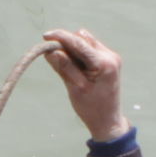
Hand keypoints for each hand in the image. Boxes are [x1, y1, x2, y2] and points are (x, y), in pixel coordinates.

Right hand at [44, 26, 126, 142]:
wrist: (107, 121)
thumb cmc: (91, 108)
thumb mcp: (75, 88)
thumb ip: (64, 67)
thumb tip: (50, 51)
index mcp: (104, 63)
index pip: (79, 43)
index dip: (61, 37)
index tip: (45, 36)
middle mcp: (110, 56)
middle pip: (83, 38)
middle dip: (67, 44)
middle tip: (54, 58)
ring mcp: (111, 57)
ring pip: (86, 42)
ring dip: (72, 49)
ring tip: (67, 67)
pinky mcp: (108, 60)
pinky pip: (89, 49)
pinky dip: (79, 54)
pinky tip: (75, 68)